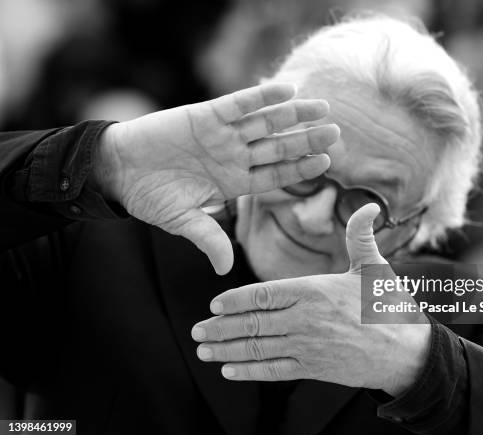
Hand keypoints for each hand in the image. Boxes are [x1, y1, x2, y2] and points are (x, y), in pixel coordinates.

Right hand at [93, 83, 338, 273]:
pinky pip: (239, 103)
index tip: (326, 163)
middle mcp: (234, 156)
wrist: (119, 169)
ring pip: (266, 122)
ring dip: (293, 114)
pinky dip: (262, 96)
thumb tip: (223, 269)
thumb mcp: (182, 221)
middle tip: (336, 133)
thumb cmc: (150, 196)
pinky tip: (287, 89)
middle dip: (307, 140)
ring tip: (322, 107)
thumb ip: (208, 239)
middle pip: (279, 146)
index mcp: (234, 181)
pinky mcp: (205, 115)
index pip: (276, 174)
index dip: (300, 168)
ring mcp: (222, 135)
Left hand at [191, 204, 431, 395]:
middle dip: (220, 327)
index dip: (235, 300)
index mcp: (314, 291)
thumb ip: (360, 236)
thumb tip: (369, 205)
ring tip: (204, 351)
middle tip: (197, 331)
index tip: (215, 303)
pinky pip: (274, 370)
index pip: (263, 294)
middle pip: (253, 323)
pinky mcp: (314, 369)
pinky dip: (249, 371)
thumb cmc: (388, 307)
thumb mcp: (374, 267)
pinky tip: (230, 370)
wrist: (407, 352)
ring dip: (227, 350)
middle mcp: (305, 319)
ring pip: (258, 348)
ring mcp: (307, 347)